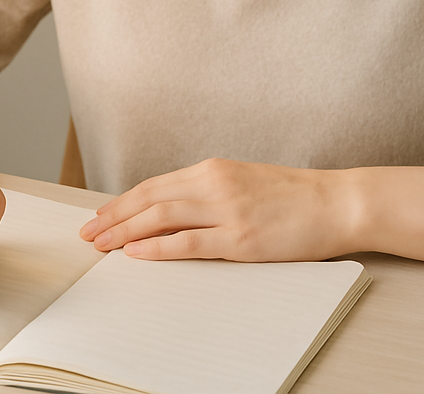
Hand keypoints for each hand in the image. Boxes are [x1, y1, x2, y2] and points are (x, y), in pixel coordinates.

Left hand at [78, 158, 362, 262]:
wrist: (336, 203)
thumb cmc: (294, 197)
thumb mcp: (244, 183)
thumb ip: (209, 193)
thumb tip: (172, 211)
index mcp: (214, 169)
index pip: (154, 185)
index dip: (122, 202)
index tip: (99, 216)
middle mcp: (215, 184)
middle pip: (149, 199)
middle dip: (113, 217)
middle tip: (87, 233)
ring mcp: (227, 210)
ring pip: (161, 217)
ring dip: (125, 232)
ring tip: (101, 245)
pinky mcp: (241, 236)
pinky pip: (188, 242)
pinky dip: (157, 247)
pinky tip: (137, 254)